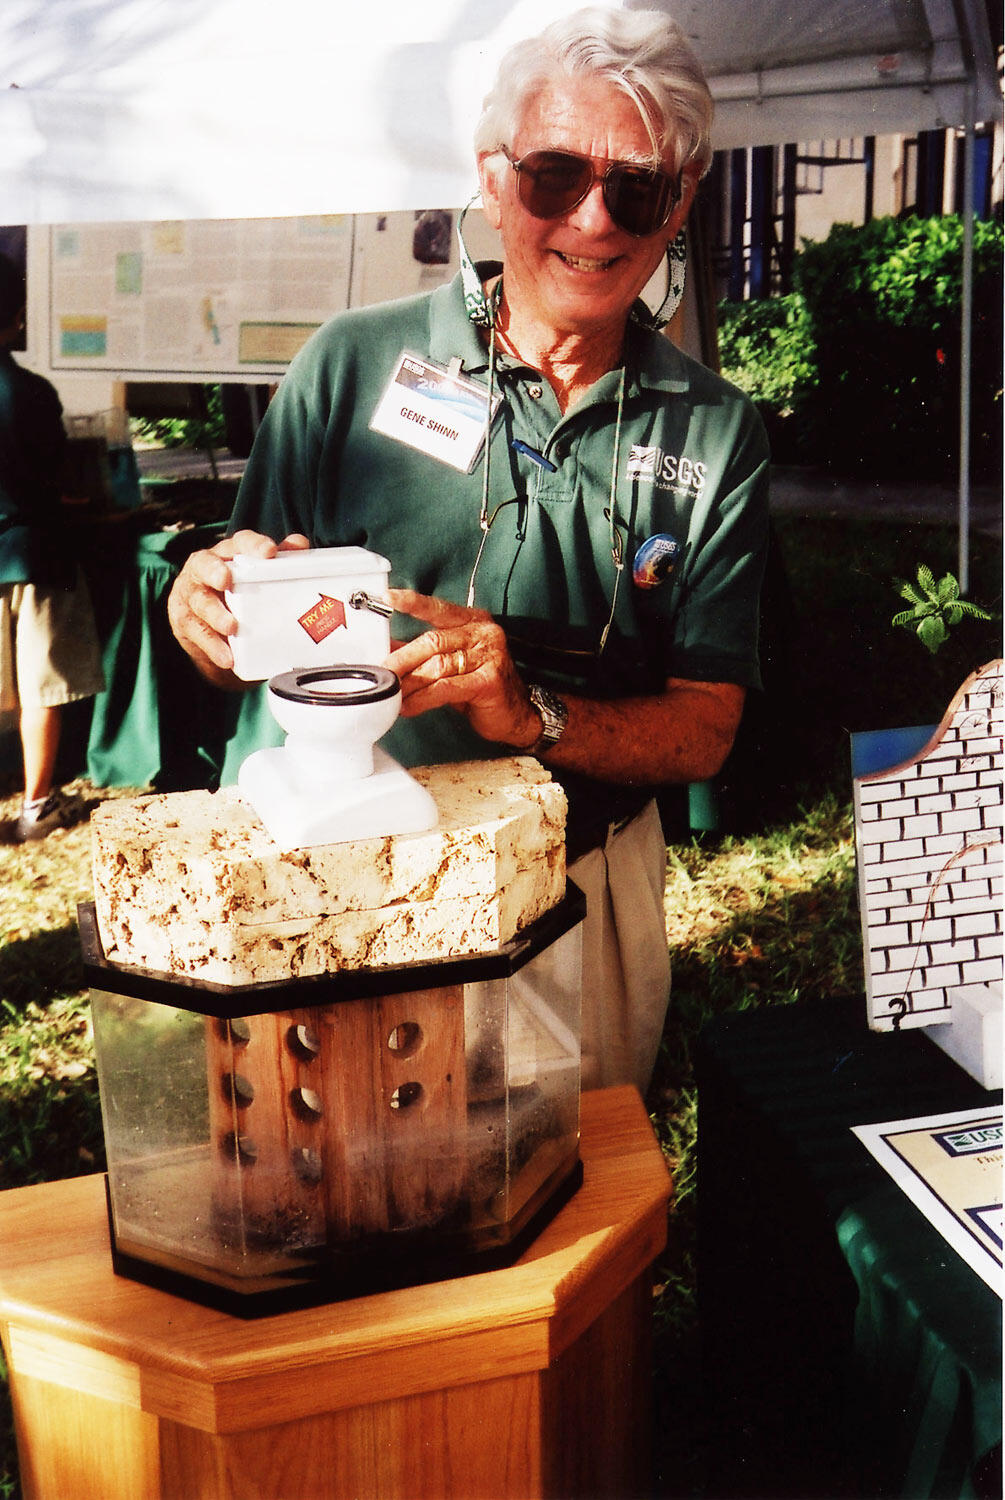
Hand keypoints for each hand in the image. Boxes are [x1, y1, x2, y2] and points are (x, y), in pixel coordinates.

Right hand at [167, 529, 309, 682]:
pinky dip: (213, 646)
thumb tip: (300, 544)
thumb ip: (280, 561)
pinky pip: (196, 632)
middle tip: (226, 581)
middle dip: (215, 571)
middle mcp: (204, 568)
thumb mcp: (257, 579)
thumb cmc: (238, 595)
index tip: (269, 553)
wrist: (209, 629)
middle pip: (205, 565)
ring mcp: (191, 594)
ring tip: (231, 627)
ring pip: (199, 601)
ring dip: (215, 614)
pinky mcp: (184, 620)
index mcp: (228, 554)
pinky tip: (226, 657)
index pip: (240, 542)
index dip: (253, 545)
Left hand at [386, 589, 540, 748]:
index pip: (439, 608)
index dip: (413, 602)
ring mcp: (489, 656)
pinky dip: (423, 698)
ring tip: (392, 694)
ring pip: (437, 666)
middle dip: (402, 659)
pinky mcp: (489, 681)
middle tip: (382, 673)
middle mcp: (484, 634)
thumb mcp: (452, 663)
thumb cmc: (481, 686)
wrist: (516, 715)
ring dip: (410, 683)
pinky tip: (409, 706)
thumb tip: (388, 649)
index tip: (389, 597)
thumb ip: (422, 653)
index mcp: (474, 621)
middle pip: (433, 641)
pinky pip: (446, 688)